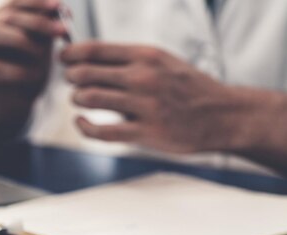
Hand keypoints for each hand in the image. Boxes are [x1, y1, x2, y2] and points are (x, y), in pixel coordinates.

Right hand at [0, 0, 65, 134]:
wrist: (13, 107)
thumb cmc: (28, 75)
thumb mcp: (41, 49)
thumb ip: (45, 30)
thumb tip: (60, 9)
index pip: (13, 3)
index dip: (36, 2)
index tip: (60, 7)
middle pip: (4, 15)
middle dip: (35, 20)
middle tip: (60, 30)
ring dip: (22, 39)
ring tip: (43, 53)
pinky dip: (17, 70)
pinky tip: (35, 75)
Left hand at [61, 42, 246, 153]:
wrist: (222, 116)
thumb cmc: (188, 89)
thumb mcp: (163, 62)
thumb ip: (129, 61)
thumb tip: (89, 60)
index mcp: (146, 56)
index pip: (95, 49)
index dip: (71, 54)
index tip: (63, 59)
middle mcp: (144, 77)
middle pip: (86, 73)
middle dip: (71, 78)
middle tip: (72, 83)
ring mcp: (144, 105)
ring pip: (90, 98)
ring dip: (76, 99)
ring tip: (78, 100)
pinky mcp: (145, 132)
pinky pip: (101, 131)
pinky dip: (84, 126)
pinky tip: (81, 122)